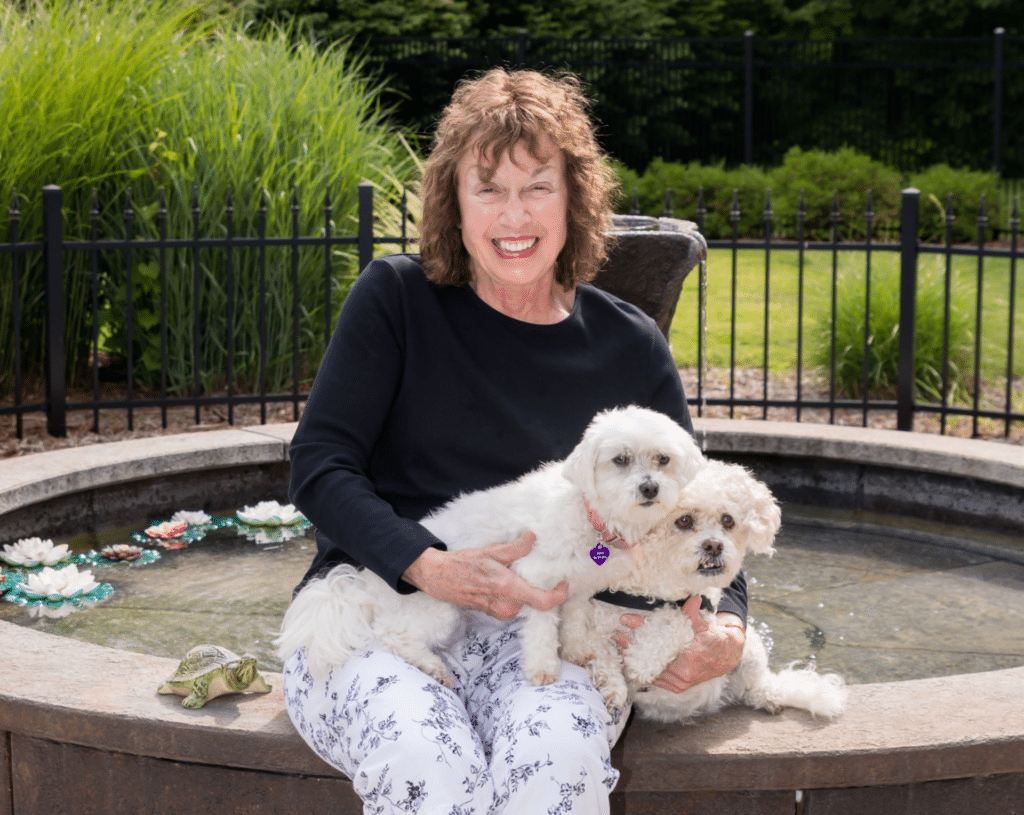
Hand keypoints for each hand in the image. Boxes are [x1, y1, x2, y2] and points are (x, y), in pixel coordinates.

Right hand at [401, 531, 567, 619]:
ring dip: (530, 591)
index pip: (544, 602)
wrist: (439, 578)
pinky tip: (512, 581)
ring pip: (526, 604)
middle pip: (537, 602)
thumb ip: (516, 547)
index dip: (559, 594)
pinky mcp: (494, 613)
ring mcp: (500, 612)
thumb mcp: (491, 552)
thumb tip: (533, 537)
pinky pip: (515, 607)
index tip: (563, 583)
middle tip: (544, 571)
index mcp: (508, 589)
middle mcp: (506, 606)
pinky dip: (519, 595)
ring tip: (526, 573)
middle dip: (543, 588)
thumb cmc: (463, 564)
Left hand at [612, 595, 745, 692]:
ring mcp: (681, 682)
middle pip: (650, 657)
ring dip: (633, 659)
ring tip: (618, 647)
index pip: (658, 639)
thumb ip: (693, 613)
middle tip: (616, 635)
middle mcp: (684, 671)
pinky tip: (631, 662)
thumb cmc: (712, 638)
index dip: (641, 628)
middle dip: (631, 645)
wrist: (725, 658)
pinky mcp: (678, 688)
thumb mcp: (703, 624)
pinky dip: (644, 670)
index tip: (625, 620)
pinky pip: (656, 680)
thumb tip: (693, 599)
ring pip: (651, 670)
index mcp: (691, 654)